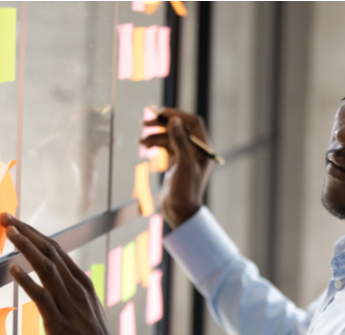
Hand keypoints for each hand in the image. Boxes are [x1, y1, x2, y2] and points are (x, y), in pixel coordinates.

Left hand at [1, 213, 118, 334]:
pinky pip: (41, 296)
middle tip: (6, 218)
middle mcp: (77, 288)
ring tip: (10, 233)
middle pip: (50, 252)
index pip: (57, 250)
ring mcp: (69, 304)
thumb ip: (72, 291)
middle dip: (27, 232)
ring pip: (46, 268)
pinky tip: (12, 268)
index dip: (36, 233)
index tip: (18, 222)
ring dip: (26, 247)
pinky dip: (26, 280)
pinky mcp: (59, 322)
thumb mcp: (86, 308)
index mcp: (83, 282)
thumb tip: (58, 278)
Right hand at [140, 108, 213, 227]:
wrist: (180, 211)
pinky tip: (144, 146)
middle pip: (178, 128)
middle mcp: (196, 150)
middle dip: (161, 125)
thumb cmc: (186, 189)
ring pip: (169, 138)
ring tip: (140, 141)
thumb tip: (174, 120)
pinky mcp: (175, 163)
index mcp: (204, 148)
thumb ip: (179, 140)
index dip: (176, 115)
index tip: (160, 113)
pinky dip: (154, 144)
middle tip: (144, 123)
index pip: (192, 123)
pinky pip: (165, 147)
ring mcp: (185, 156)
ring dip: (154, 136)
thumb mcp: (184, 163)